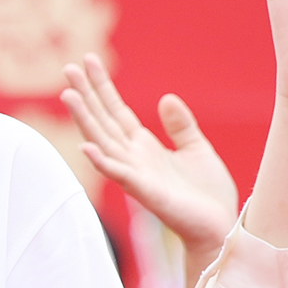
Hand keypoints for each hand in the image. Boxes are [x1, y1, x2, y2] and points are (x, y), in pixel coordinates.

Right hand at [61, 56, 239, 262]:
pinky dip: (102, 162)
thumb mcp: (197, 149)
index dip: (102, 86)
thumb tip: (165, 98)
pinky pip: (120, 175)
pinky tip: (86, 147)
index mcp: (144, 147)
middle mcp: (134, 158)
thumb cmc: (207, 194)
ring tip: (68, 95)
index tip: (88, 60)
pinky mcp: (146, 192)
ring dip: (84, 120)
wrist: (220, 227)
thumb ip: (180, 125)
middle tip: (67, 68)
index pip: (116, 111)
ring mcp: (136, 175)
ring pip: (103, 142)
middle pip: (103, 120)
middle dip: (86, 95)